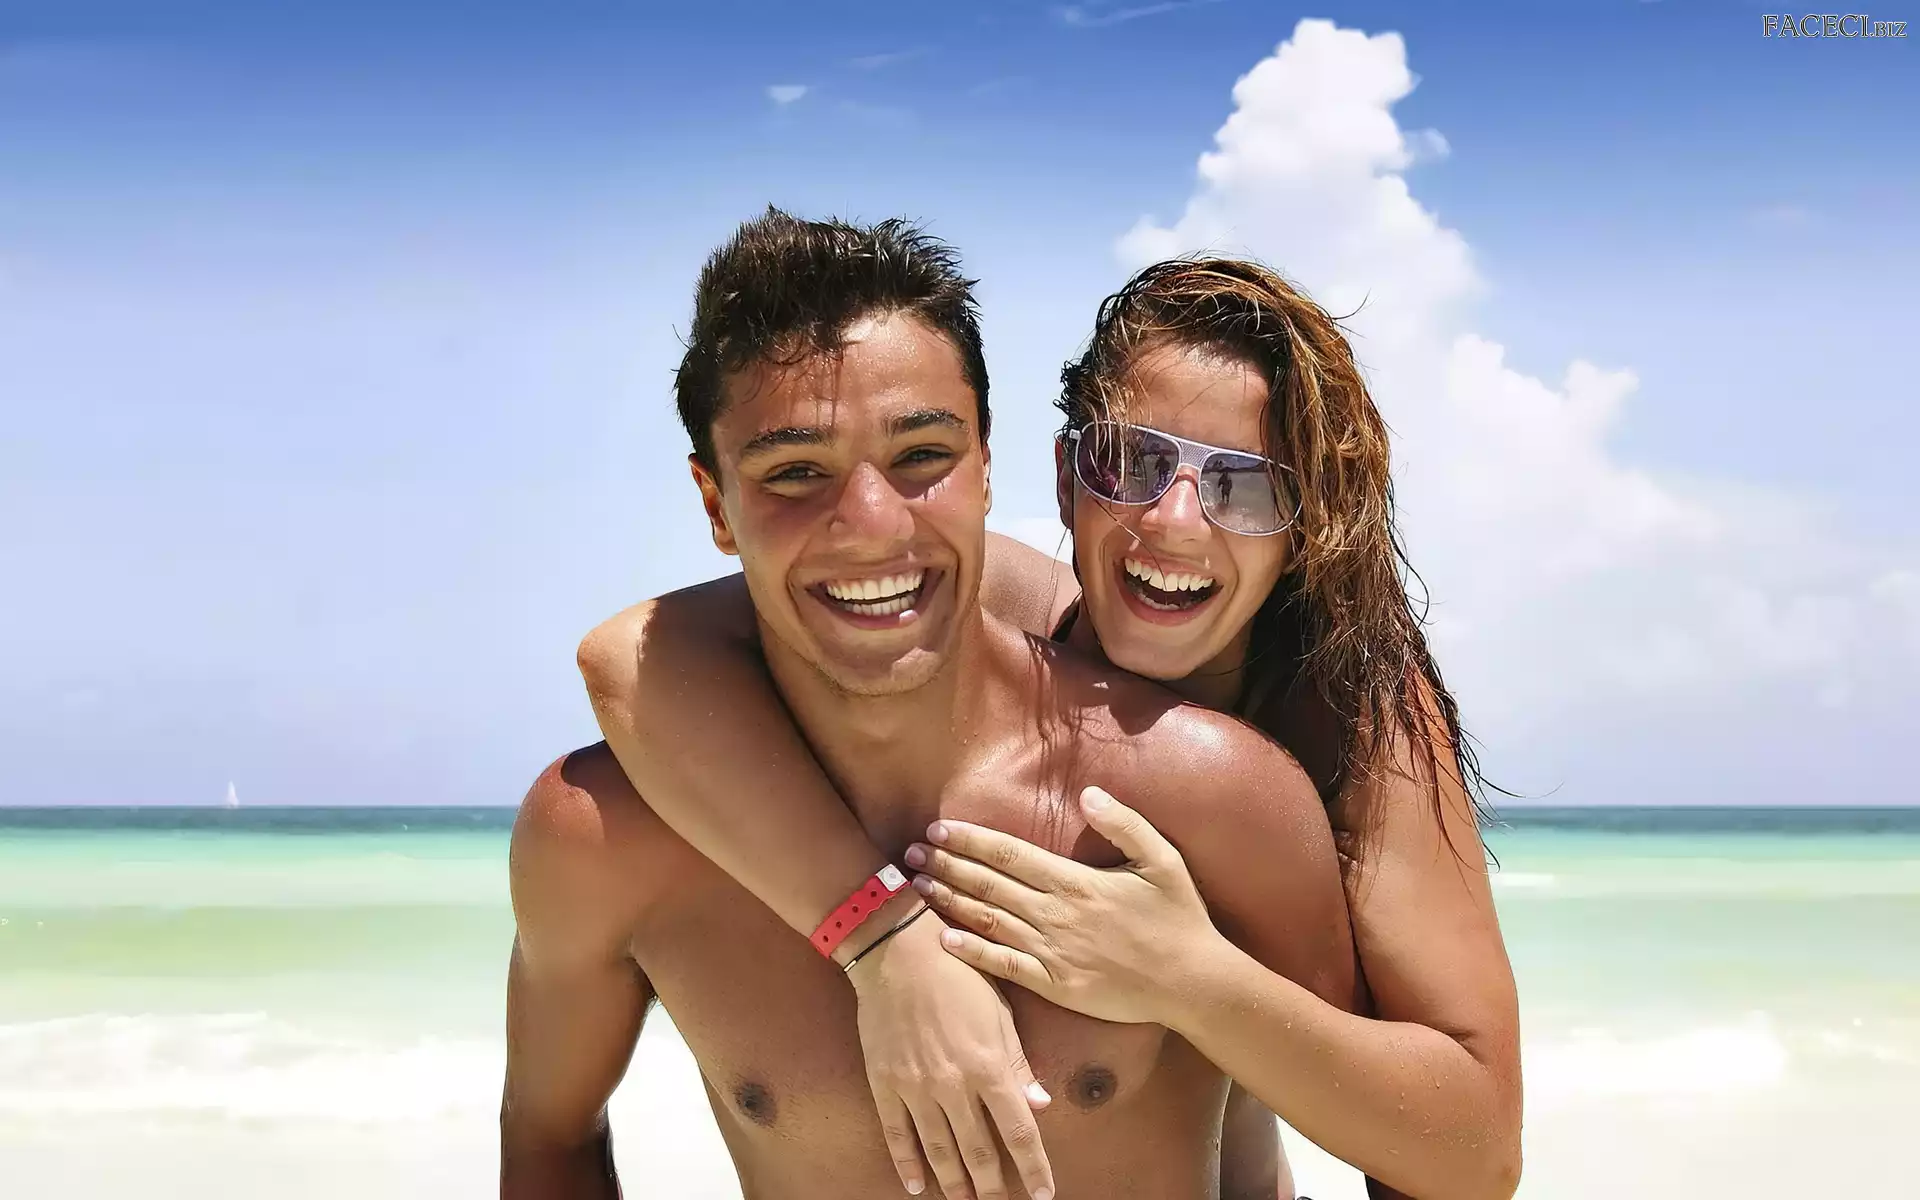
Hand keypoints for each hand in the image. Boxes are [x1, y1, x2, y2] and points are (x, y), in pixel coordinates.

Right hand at [847, 908, 1056, 1199]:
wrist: (898, 951)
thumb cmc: (960, 973)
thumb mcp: (1000, 1012)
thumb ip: (1019, 1063)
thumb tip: (1040, 1104)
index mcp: (989, 1066)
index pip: (1019, 1131)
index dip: (1033, 1168)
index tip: (1042, 1194)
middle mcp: (954, 1085)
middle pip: (979, 1151)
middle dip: (992, 1186)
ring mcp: (916, 1087)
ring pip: (939, 1150)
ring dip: (954, 1183)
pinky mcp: (885, 1082)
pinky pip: (897, 1133)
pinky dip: (907, 1163)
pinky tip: (916, 1185)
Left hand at [907, 786, 1223, 1026]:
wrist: (1192, 981)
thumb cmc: (1179, 917)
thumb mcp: (1163, 858)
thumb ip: (1125, 824)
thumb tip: (1088, 794)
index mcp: (1076, 881)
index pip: (1010, 854)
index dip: (970, 841)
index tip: (939, 830)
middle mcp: (1056, 914)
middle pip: (989, 884)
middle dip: (946, 866)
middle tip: (910, 854)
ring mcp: (1052, 952)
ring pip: (988, 921)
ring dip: (950, 902)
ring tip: (918, 888)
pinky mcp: (1055, 985)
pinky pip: (1005, 966)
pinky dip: (972, 952)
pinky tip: (945, 939)